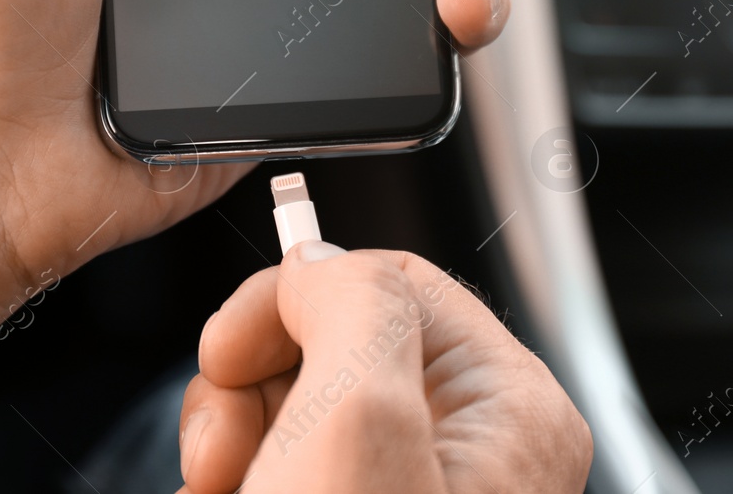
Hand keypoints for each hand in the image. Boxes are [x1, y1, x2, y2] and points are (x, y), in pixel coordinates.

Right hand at [178, 245, 592, 493]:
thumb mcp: (356, 419)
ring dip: (234, 444)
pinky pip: (284, 469)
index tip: (232, 348)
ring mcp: (412, 493)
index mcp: (509, 411)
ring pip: (296, 410)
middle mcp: (472, 452)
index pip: (392, 278)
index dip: (294, 300)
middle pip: (334, 341)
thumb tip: (318, 262)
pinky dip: (238, 483)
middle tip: (228, 455)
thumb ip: (350, 301)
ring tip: (224, 491)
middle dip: (254, 388)